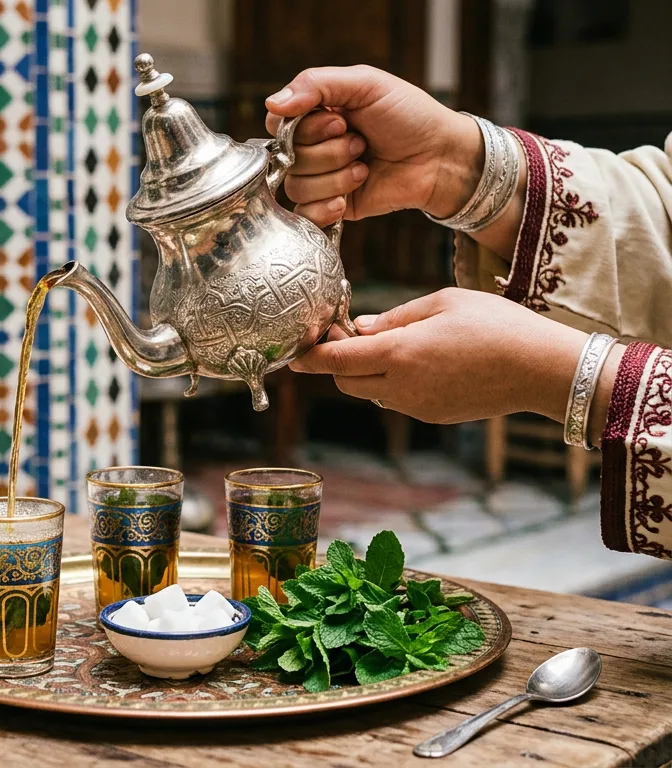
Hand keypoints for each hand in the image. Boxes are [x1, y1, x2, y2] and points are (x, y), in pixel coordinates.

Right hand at [264, 65, 481, 227]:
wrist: (441, 157)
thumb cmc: (409, 115)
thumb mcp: (366, 83)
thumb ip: (316, 84)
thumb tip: (272, 104)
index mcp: (316, 115)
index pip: (278, 124)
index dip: (304, 128)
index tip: (340, 121)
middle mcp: (313, 147)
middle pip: (288, 157)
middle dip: (330, 151)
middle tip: (361, 143)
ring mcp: (321, 179)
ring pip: (297, 185)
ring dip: (336, 177)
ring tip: (364, 167)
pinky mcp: (331, 207)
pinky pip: (304, 215)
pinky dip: (324, 206)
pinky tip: (346, 198)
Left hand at [288, 288, 587, 423]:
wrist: (542, 369)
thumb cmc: (497, 324)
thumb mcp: (442, 302)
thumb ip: (394, 317)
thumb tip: (359, 328)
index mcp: (398, 354)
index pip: (333, 360)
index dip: (308, 355)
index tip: (296, 347)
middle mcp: (400, 387)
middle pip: (344, 380)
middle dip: (337, 361)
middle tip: (349, 334)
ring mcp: (416, 406)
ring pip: (369, 392)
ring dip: (365, 372)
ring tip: (391, 344)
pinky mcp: (433, 416)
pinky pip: (397, 400)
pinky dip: (393, 383)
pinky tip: (421, 362)